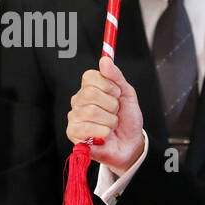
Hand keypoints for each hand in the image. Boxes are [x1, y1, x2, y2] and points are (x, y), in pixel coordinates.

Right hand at [67, 57, 143, 173]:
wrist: (131, 144)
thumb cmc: (127, 119)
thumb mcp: (127, 94)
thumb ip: (116, 76)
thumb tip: (105, 60)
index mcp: (89, 88)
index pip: (89, 76)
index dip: (107, 85)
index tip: (117, 93)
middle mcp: (79, 101)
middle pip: (90, 93)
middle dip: (111, 105)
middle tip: (115, 112)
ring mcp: (74, 117)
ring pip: (91, 112)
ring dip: (109, 120)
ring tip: (111, 125)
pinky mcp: (73, 133)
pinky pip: (88, 128)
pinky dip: (103, 133)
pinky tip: (105, 136)